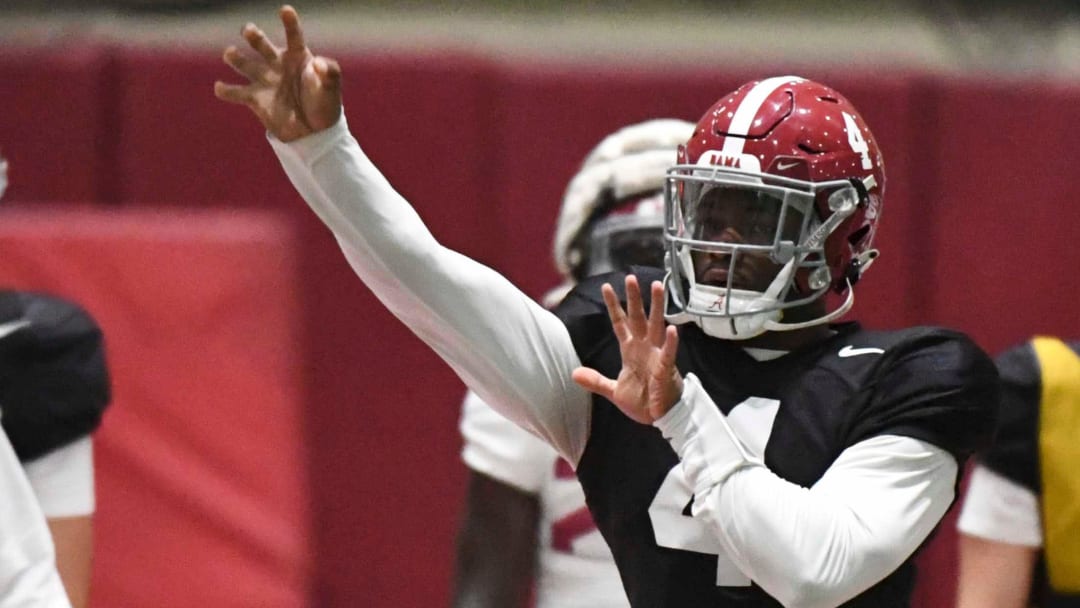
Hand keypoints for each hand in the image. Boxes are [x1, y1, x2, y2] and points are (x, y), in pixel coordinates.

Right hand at [214, 5, 341, 141]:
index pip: (294, 37)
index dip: (290, 23)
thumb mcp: (331, 89)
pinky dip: (226, 90)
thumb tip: (318, 62)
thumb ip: (330, 73)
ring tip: (230, 53)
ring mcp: (265, 80)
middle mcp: (279, 64)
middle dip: (254, 37)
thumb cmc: (325, 105)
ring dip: (235, 57)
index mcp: (298, 57)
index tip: (285, 10)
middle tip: (248, 31)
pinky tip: (219, 87)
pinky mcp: (256, 98)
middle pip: (263, 45)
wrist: (314, 131)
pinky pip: (237, 93)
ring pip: (245, 64)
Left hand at [572, 276, 683, 424]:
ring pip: (656, 326)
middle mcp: (644, 348)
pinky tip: (672, 328)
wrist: (660, 418)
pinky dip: (670, 342)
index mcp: (631, 351)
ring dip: (656, 306)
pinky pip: (668, 353)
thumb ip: (595, 381)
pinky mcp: (666, 369)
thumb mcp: (614, 391)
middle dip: (634, 298)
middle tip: (630, 277)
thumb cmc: (643, 402)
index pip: (620, 323)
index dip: (613, 306)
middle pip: (638, 318)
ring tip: (657, 286)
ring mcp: (656, 356)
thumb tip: (574, 374)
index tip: (606, 287)